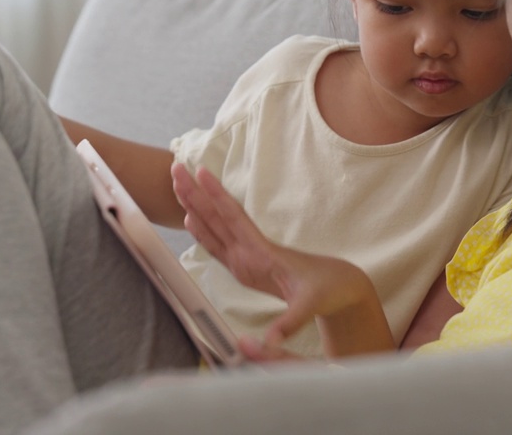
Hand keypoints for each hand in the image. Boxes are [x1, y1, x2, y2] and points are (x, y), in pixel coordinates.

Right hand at [171, 164, 394, 356]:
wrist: (336, 286)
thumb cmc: (325, 291)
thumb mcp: (309, 307)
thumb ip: (289, 323)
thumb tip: (273, 343)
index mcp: (263, 252)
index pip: (234, 218)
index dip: (216, 196)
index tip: (200, 173)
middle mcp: (251, 249)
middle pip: (218, 215)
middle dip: (196, 193)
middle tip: (176, 168)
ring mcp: (246, 257)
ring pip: (216, 226)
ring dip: (196, 205)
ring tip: (178, 184)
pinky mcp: (245, 266)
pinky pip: (218, 245)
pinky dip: (203, 233)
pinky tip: (191, 220)